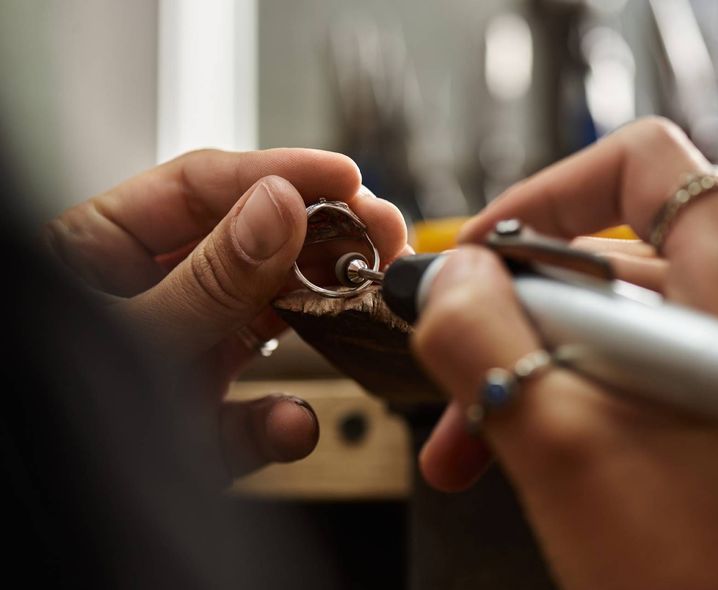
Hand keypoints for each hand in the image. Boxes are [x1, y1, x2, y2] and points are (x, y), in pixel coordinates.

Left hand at [44, 148, 407, 479]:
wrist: (34, 529)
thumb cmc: (49, 414)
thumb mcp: (130, 337)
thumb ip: (208, 279)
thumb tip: (279, 209)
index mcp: (103, 249)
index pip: (202, 188)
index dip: (280, 173)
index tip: (344, 178)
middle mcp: (151, 292)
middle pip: (252, 243)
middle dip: (322, 237)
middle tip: (380, 232)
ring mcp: (181, 350)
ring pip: (266, 317)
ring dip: (320, 314)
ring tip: (363, 299)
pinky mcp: (201, 411)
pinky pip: (253, 411)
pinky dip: (279, 422)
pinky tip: (288, 424)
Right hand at [414, 118, 717, 588]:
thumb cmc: (700, 581)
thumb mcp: (557, 442)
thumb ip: (481, 334)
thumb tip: (447, 275)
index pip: (643, 164)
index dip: (547, 194)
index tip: (483, 253)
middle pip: (608, 256)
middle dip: (511, 312)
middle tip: (453, 367)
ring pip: (607, 325)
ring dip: (524, 367)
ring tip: (468, 439)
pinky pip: (626, 375)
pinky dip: (563, 399)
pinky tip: (515, 451)